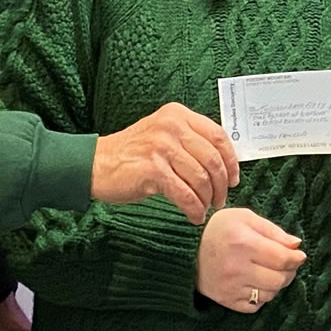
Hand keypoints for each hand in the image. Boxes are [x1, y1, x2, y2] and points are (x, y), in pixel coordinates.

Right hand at [93, 103, 239, 224]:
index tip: (234, 178)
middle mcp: (171, 126)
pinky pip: (185, 194)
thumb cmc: (132, 154)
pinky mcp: (152, 170)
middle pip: (213, 159)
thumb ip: (190, 141)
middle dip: (222, 184)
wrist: (95, 164)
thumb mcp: (163, 135)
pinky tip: (194, 215)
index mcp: (178, 115)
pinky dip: (194, 208)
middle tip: (221, 199)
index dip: (231, 160)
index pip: (218, 135)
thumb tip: (224, 164)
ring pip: (201, 178)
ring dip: (208, 199)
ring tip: (205, 208)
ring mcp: (161, 147)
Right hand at [195, 208, 305, 313]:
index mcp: (243, 243)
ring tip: (268, 271)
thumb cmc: (219, 229)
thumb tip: (296, 245)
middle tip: (286, 264)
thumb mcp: (245, 218)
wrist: (184, 249)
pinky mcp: (225, 301)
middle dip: (288, 272)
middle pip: (279, 280)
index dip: (296, 258)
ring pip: (269, 294)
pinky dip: (260, 296)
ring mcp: (230, 287)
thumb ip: (273, 231)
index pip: (282, 259)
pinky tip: (255, 282)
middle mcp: (236, 268)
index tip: (299, 255)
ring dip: (275, 284)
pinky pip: (255, 306)